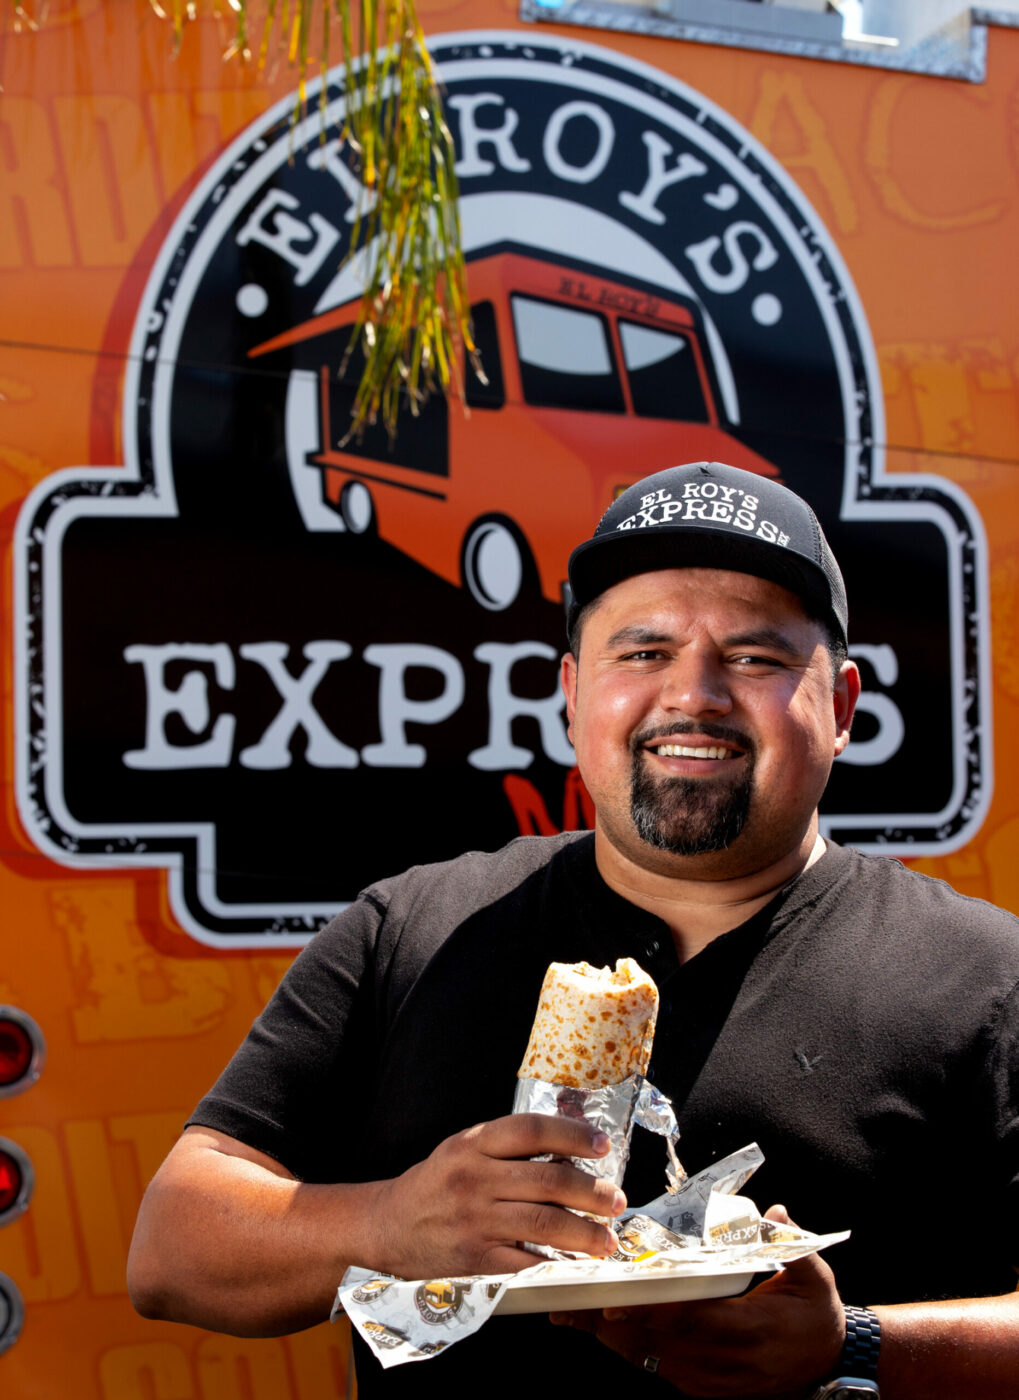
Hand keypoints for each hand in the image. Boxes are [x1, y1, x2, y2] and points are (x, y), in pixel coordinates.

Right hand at [371, 1113, 626, 1279]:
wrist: (387, 1226)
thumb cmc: (435, 1185)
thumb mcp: (462, 1150)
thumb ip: (507, 1149)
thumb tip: (569, 1155)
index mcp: (473, 1144)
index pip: (531, 1130)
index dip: (572, 1135)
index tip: (602, 1146)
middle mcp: (474, 1179)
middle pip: (548, 1181)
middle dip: (592, 1193)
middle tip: (616, 1201)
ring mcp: (475, 1220)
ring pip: (544, 1224)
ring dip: (585, 1233)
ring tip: (607, 1238)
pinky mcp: (475, 1258)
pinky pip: (525, 1261)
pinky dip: (554, 1263)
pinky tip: (575, 1263)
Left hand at [550, 1204, 843, 1397]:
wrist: (829, 1368)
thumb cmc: (815, 1317)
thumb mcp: (814, 1278)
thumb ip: (792, 1242)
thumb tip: (773, 1211)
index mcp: (746, 1331)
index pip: (687, 1322)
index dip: (646, 1311)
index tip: (610, 1298)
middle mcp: (720, 1362)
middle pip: (653, 1344)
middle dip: (608, 1323)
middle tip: (567, 1301)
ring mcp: (707, 1381)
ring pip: (647, 1359)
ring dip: (608, 1337)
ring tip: (569, 1312)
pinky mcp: (700, 1388)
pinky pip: (655, 1368)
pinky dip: (626, 1347)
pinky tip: (599, 1328)